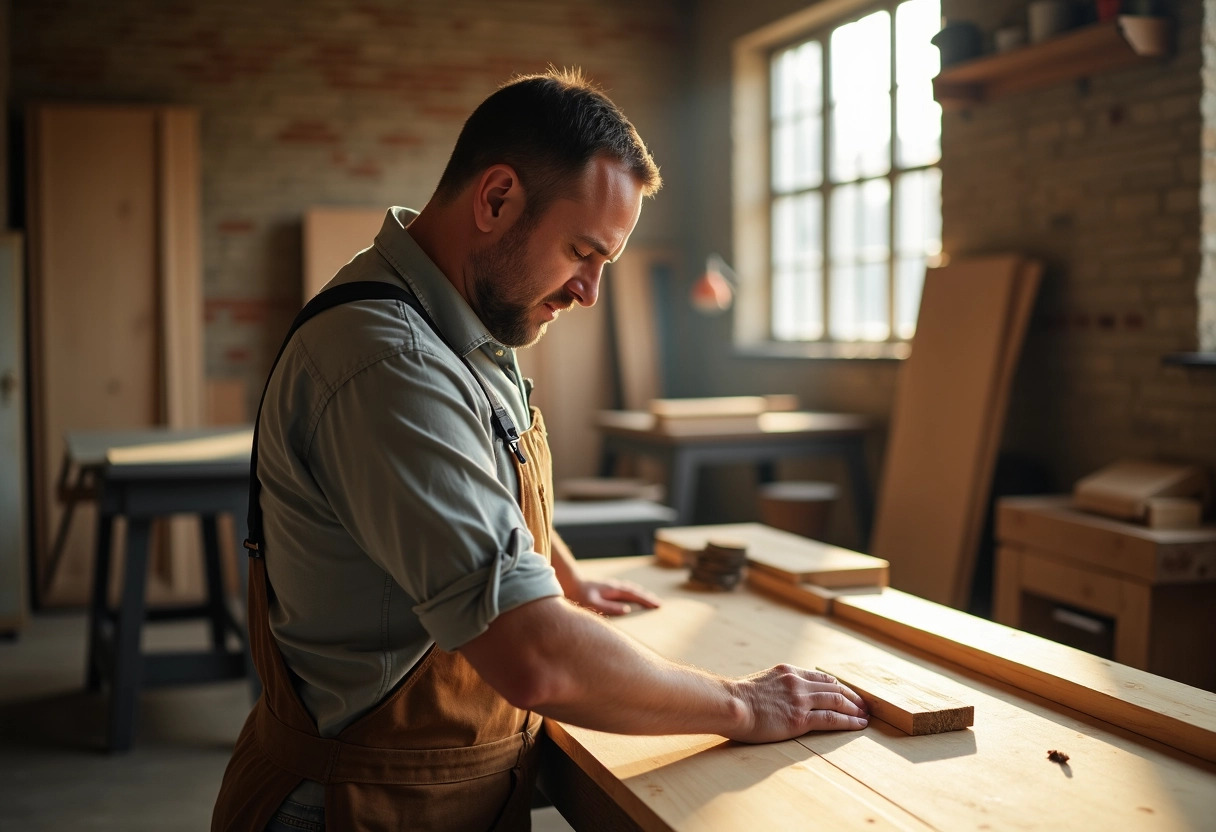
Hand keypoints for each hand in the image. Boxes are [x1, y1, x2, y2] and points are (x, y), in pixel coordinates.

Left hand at [568, 578, 661, 615]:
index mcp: (614, 590)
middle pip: (635, 591)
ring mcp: (610, 586)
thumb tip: (627, 609)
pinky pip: (624, 591)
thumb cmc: (580, 595)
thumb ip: (610, 607)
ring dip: (640, 594)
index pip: (634, 594)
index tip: (657, 605)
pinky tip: (630, 598)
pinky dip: (632, 593)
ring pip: (630, 589)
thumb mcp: (594, 604)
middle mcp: (614, 586)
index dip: (647, 600)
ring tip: (649, 600)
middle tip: (659, 604)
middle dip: (647, 597)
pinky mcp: (605, 589)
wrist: (569, 583)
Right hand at [727, 666, 868, 742]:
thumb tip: (780, 695)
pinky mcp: (799, 719)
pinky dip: (848, 721)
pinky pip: (831, 719)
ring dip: (855, 709)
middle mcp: (797, 682)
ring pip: (837, 701)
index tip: (847, 693)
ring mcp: (800, 700)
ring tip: (865, 716)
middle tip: (864, 705)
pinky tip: (859, 724)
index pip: (821, 677)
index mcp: (788, 672)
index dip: (838, 686)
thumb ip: (776, 686)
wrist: (730, 704)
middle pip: (834, 688)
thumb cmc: (737, 698)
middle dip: (852, 697)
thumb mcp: (760, 683)